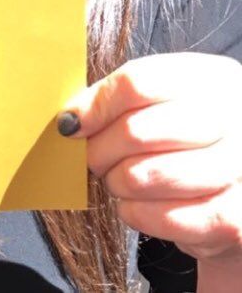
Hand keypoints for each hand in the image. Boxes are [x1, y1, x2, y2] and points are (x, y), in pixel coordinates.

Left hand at [58, 54, 241, 289]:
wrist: (240, 180)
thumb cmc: (189, 132)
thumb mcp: (165, 97)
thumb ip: (119, 97)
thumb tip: (71, 121)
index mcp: (211, 77)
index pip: (138, 83)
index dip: (96, 106)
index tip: (72, 123)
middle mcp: (230, 119)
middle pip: (136, 131)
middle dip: (99, 149)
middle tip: (92, 157)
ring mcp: (235, 169)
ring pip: (143, 177)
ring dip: (116, 182)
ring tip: (118, 178)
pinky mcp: (232, 218)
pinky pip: (161, 218)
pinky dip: (134, 213)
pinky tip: (136, 203)